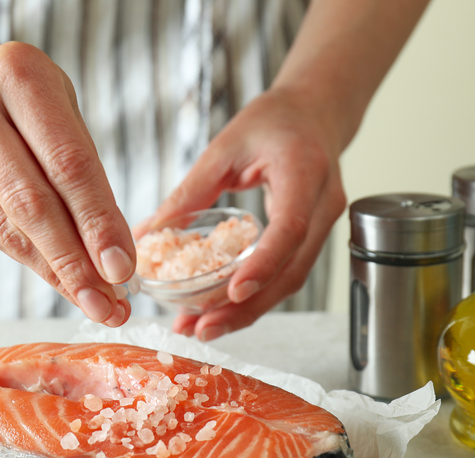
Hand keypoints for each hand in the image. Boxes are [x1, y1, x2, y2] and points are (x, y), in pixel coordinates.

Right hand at [0, 42, 133, 326]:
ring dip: (56, 273)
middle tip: (109, 304)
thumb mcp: (62, 114)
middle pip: (31, 204)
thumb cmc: (24, 106)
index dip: (97, 221)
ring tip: (95, 301)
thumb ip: (87, 177)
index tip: (124, 268)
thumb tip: (113, 259)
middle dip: (74, 263)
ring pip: (9, 230)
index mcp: (17, 75)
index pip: (67, 163)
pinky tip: (59, 277)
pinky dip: (31, 261)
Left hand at [139, 87, 346, 340]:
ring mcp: (324, 224)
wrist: (316, 110)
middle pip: (291, 270)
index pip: (290, 228)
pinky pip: (287, 273)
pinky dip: (256, 295)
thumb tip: (150, 232)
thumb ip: (191, 192)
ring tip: (203, 328)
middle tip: (203, 329)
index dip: (263, 264)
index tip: (234, 292)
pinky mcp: (313, 237)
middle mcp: (323, 204)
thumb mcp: (225, 147)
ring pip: (291, 281)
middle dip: (246, 307)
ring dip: (248, 310)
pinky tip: (222, 309)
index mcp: (304, 172)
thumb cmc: (274, 120)